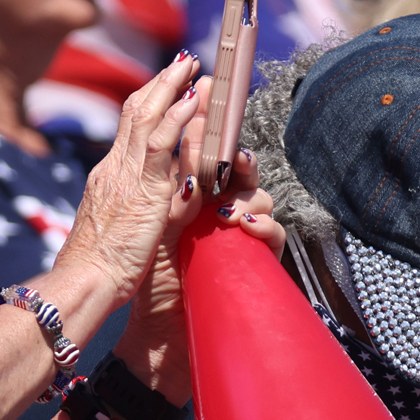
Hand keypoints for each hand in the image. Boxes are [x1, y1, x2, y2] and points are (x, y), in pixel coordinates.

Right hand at [57, 53, 202, 304]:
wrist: (84, 281)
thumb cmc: (97, 267)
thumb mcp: (114, 228)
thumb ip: (128, 208)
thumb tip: (135, 203)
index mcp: (107, 176)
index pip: (128, 128)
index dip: (149, 101)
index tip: (166, 83)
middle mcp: (113, 168)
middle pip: (135, 112)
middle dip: (161, 84)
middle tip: (183, 62)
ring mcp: (126, 176)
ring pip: (147, 118)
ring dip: (170, 88)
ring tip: (191, 67)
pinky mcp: (142, 190)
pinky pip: (161, 145)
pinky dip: (176, 119)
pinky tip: (192, 100)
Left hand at [165, 96, 281, 260]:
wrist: (154, 312)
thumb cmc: (149, 261)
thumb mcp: (153, 210)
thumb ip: (168, 174)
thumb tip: (171, 126)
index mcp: (195, 190)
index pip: (211, 153)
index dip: (215, 129)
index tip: (214, 107)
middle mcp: (221, 205)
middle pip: (243, 171)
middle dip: (242, 159)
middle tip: (236, 155)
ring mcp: (239, 231)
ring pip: (261, 198)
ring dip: (247, 198)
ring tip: (227, 209)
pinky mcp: (252, 258)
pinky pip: (271, 235)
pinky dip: (262, 228)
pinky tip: (246, 226)